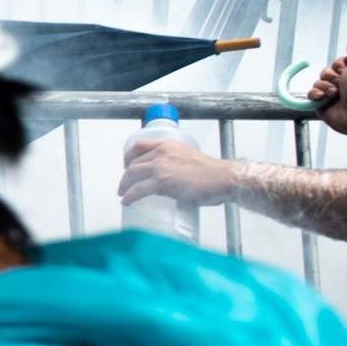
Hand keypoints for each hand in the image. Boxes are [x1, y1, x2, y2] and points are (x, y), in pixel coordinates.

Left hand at [119, 136, 235, 207]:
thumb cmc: (212, 172)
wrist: (224, 179)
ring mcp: (160, 167)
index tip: (126, 165)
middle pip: (133, 162)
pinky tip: (126, 201)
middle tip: (124, 184)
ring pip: (132, 175)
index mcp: (169, 144)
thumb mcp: (189, 157)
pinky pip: (138, 190)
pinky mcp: (162, 182)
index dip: (128, 156)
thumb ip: (174, 162)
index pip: (140, 145)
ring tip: (122, 194)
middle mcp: (162, 152)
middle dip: (126, 175)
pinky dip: (129, 196)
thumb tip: (167, 176)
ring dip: (124, 186)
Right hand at [313, 37, 346, 143]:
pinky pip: (310, 95)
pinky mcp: (321, 105)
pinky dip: (316, 95)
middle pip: (325, 72)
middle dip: (331, 77)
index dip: (339, 66)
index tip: (346, 70)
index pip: (336, 63)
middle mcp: (341, 84)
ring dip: (325, 87)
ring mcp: (330, 95)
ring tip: (336, 94)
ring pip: (317, 82)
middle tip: (342, 84)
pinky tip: (324, 98)